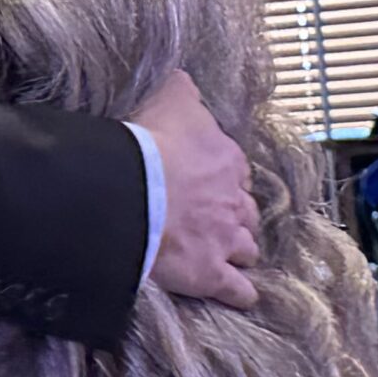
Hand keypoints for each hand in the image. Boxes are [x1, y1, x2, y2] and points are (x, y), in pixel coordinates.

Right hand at [133, 71, 260, 310]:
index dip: (226, 179)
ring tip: (232, 254)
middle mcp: (234, 201)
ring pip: (247, 249)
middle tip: (222, 219)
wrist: (131, 190)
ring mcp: (225, 240)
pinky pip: (236, 289)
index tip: (214, 182)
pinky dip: (241, 293)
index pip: (237, 172)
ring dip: (241, 250)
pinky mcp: (210, 274)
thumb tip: (185, 80)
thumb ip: (182, 90)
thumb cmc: (147, 141)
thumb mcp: (169, 97)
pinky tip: (242, 296)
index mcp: (227, 160)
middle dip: (237, 216)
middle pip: (246, 212)